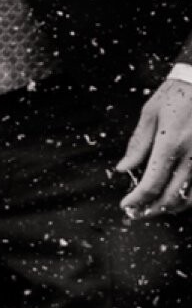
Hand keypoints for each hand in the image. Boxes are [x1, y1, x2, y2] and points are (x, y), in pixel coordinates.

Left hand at [116, 78, 191, 216]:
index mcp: (171, 143)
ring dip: (172, 207)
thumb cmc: (176, 94)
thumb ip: (137, 145)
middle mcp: (191, 156)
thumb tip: (123, 169)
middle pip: (172, 197)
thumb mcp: (150, 114)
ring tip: (155, 207)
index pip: (152, 184)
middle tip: (138, 213)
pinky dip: (188, 198)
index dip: (137, 200)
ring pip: (190, 198)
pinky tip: (176, 196)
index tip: (127, 205)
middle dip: (152, 210)